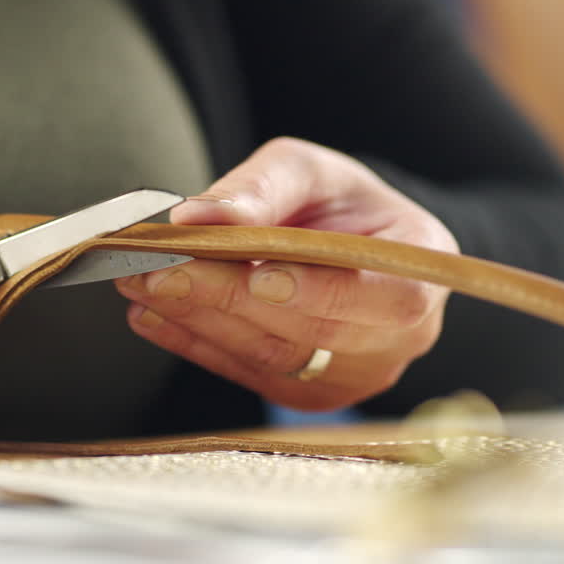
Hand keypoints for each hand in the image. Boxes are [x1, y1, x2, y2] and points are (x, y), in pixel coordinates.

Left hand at [116, 137, 457, 410]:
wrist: (349, 244)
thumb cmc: (339, 202)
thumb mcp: (310, 169)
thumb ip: (261, 187)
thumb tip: (197, 216)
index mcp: (423, 271)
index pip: (387, 297)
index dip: (322, 292)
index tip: (257, 274)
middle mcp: (401, 337)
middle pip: (314, 329)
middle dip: (228, 298)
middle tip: (158, 268)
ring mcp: (357, 374)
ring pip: (275, 357)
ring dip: (200, 321)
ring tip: (140, 284)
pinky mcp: (311, 394)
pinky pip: (251, 373)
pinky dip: (196, 344)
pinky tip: (152, 314)